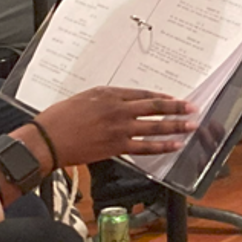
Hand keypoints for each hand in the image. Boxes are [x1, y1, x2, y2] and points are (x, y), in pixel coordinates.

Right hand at [33, 87, 196, 164]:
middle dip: (176, 108)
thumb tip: (120, 103)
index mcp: (109, 94)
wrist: (48, 139)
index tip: (174, 98)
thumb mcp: (84, 98)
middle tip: (192, 108)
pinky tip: (174, 146)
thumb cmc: (60, 118)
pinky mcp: (117, 147)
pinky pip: (145, 147)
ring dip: (175, 126)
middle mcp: (118, 109)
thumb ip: (105, 100)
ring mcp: (120, 129)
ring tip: (191, 126)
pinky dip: (162, 146)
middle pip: (154, 107)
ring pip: (154, 126)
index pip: (143, 94)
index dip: (161, 97)